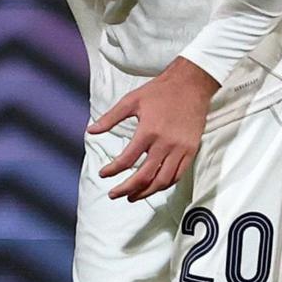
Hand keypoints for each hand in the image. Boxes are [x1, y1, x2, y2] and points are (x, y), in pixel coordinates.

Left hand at [89, 57, 215, 201]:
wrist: (191, 84)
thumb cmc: (160, 91)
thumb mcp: (131, 100)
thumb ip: (110, 118)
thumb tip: (90, 131)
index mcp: (148, 131)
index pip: (127, 160)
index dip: (112, 170)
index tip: (103, 174)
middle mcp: (165, 143)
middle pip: (144, 176)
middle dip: (126, 189)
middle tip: (113, 195)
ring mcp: (180, 149)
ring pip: (162, 180)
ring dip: (146, 192)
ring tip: (132, 196)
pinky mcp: (191, 150)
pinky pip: (178, 175)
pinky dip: (165, 185)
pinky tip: (153, 187)